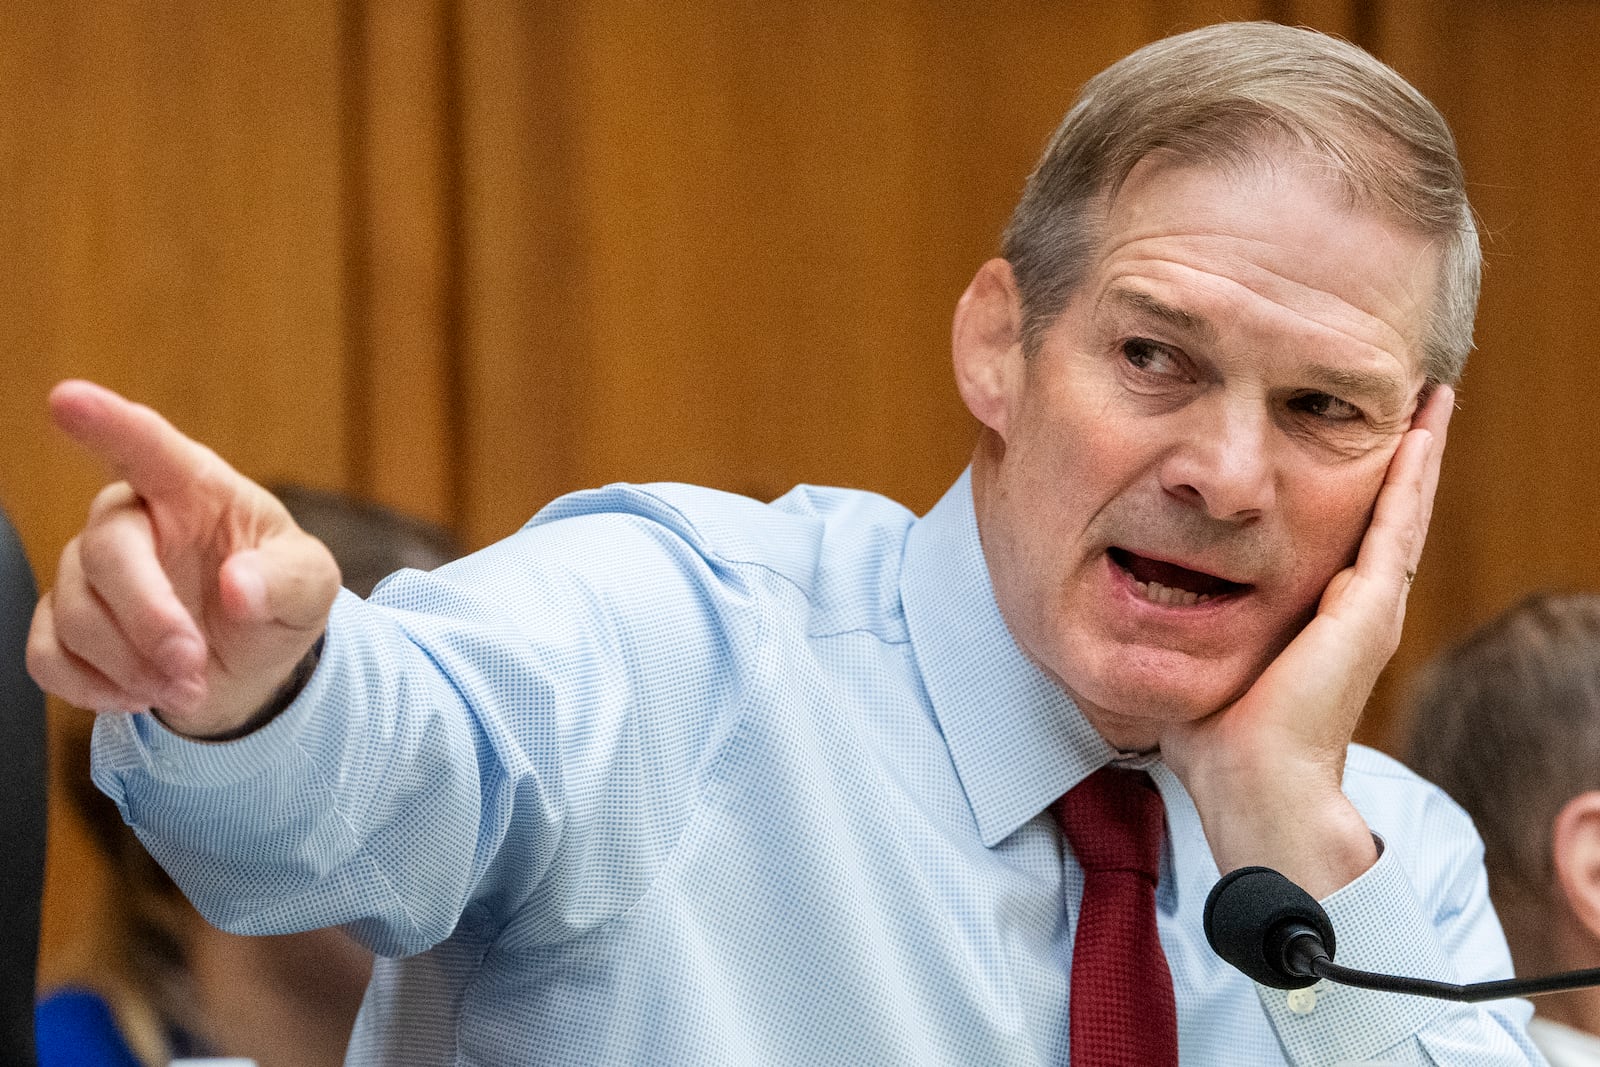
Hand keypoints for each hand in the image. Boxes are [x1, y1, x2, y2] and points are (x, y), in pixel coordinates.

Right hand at [26, 380, 339, 738]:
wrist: (252, 663)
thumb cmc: (276, 599)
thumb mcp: (311, 586)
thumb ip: (288, 580)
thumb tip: (241, 587)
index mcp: (193, 488)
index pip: (146, 446)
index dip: (107, 423)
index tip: (68, 400)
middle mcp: (132, 519)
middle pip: (107, 552)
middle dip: (150, 618)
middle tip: (191, 664)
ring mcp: (91, 571)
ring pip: (76, 612)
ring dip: (133, 665)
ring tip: (186, 686)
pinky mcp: (65, 625)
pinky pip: (47, 655)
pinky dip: (93, 687)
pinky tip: (140, 694)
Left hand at [1161, 384, 1454, 897]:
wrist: (1252, 786)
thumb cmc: (1217, 742)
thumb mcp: (1201, 660)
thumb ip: (1188, 628)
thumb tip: (1138, 601)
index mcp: (1319, 622)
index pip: (1345, 537)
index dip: (1355, 489)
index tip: (1351, 438)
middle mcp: (1355, 610)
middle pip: (1385, 514)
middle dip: (1398, 458)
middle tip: (1413, 400)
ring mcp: (1370, 609)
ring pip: (1403, 511)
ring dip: (1417, 454)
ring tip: (1430, 398)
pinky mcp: (1369, 610)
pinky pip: (1396, 526)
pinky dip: (1411, 477)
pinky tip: (1419, 434)